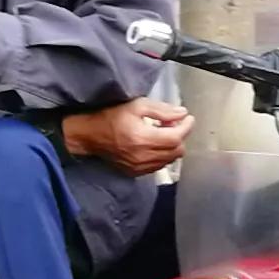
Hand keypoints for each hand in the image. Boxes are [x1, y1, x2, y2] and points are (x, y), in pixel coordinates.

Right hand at [60, 98, 194, 176]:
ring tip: (163, 132)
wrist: (90, 135)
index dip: (186, 127)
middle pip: (177, 151)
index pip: (176, 138)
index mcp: (143, 138)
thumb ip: (162, 110)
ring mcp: (139, 167)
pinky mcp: (135, 172)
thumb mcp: (137, 106)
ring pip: (169, 160)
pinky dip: (162, 155)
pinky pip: (158, 166)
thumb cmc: (111, 117)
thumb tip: (182, 114)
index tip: (188, 118)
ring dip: (172, 146)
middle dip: (180, 136)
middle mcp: (142, 156)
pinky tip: (155, 144)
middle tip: (172, 123)